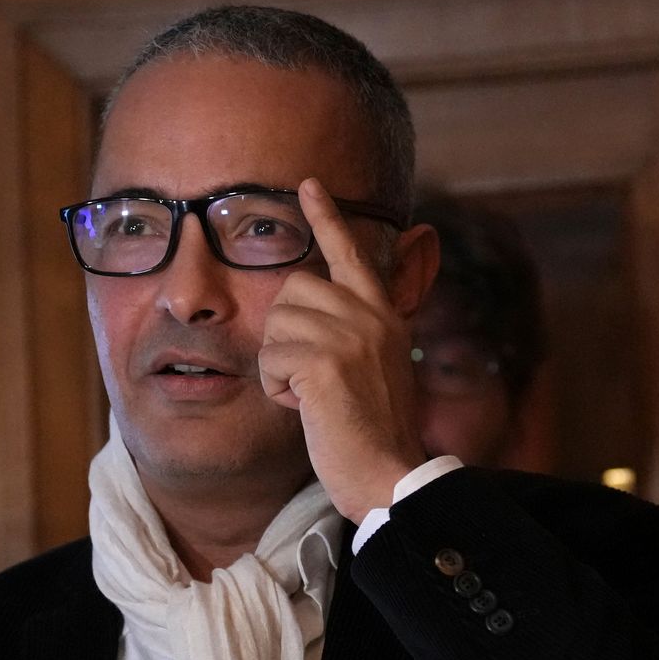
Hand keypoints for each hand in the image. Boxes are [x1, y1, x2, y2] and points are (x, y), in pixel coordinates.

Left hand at [258, 178, 426, 521]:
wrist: (389, 475)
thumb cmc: (373, 432)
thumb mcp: (375, 367)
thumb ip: (355, 331)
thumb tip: (315, 304)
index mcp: (383, 314)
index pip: (350, 253)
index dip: (326, 218)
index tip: (308, 184)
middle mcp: (369, 316)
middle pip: (291, 290)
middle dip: (284, 334)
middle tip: (310, 377)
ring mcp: (348, 336)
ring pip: (274, 326)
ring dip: (279, 368)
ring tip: (314, 397)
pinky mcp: (324, 363)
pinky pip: (269, 359)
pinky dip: (277, 390)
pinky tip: (308, 409)